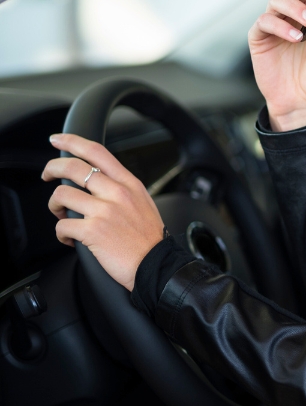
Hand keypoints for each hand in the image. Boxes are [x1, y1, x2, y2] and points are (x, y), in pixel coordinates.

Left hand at [43, 134, 164, 291]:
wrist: (157, 264)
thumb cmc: (149, 238)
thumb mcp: (143, 202)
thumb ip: (122, 189)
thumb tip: (97, 182)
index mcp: (128, 184)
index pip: (97, 152)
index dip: (72, 142)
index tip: (58, 140)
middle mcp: (116, 193)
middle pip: (73, 167)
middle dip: (52, 169)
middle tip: (47, 176)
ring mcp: (104, 211)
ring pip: (61, 195)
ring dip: (55, 207)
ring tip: (63, 216)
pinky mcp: (93, 231)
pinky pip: (62, 225)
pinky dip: (61, 234)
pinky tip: (71, 240)